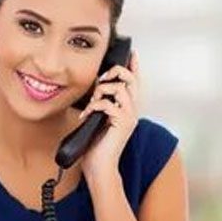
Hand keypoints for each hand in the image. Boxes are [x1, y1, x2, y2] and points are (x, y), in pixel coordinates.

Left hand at [78, 50, 140, 183]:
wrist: (99, 168)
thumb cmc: (96, 145)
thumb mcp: (98, 119)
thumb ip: (101, 103)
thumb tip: (95, 88)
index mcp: (128, 108)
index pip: (135, 82)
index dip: (134, 66)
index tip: (132, 53)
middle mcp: (133, 110)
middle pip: (131, 79)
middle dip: (114, 72)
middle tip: (100, 79)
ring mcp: (129, 117)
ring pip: (118, 88)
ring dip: (100, 92)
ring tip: (91, 104)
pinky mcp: (122, 123)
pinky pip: (107, 104)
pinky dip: (93, 107)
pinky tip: (86, 117)